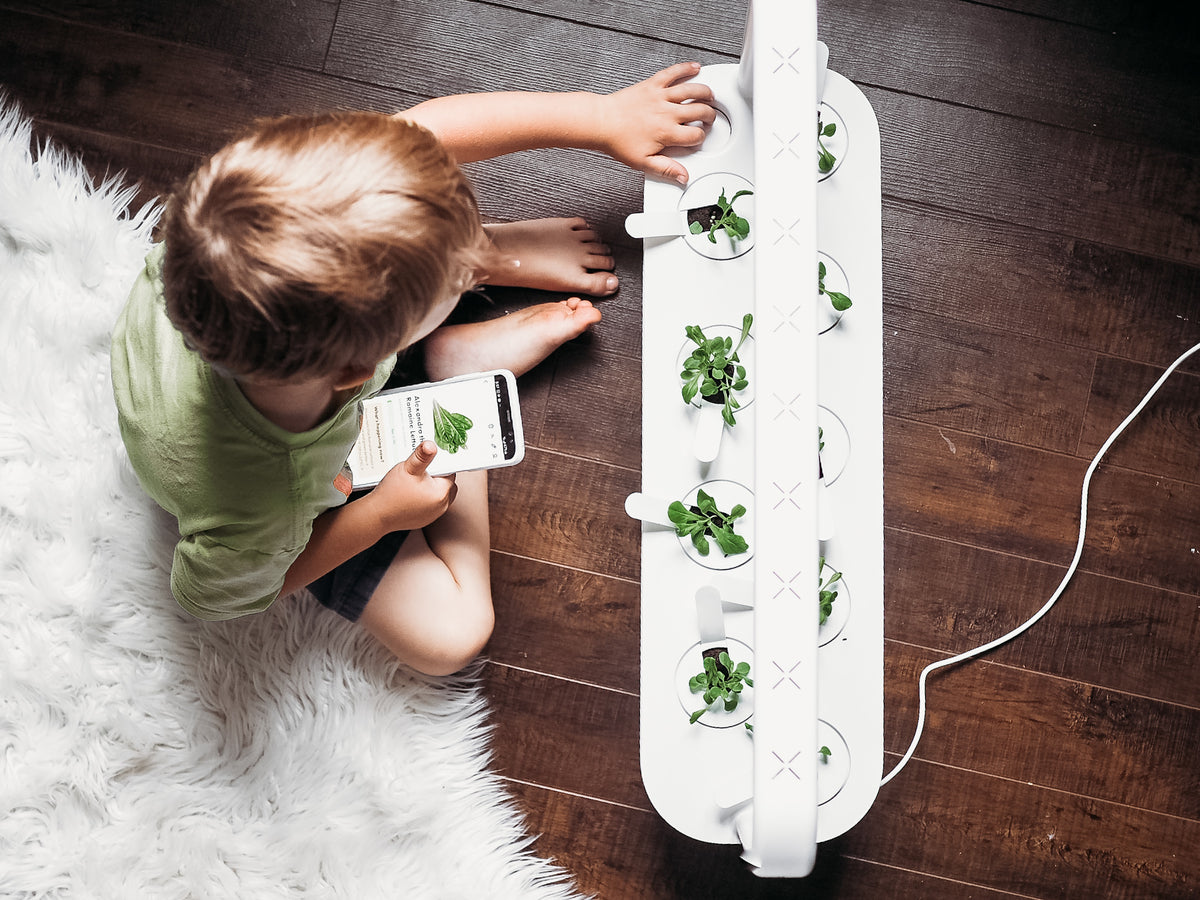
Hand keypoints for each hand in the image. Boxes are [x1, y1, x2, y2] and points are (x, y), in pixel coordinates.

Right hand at [368, 441, 457, 531]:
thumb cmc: (392, 493)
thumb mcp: (408, 469)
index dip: (440, 464)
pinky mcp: (425, 520)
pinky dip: (426, 498)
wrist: (377, 515)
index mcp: (442, 493)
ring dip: (432, 487)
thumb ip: (422, 456)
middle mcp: (442, 506)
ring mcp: (434, 515)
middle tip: (423, 470)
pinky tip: (413, 492)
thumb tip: (432, 444)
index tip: (430, 460)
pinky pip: (431, 505)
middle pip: (447, 484)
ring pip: (440, 495)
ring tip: (417, 481)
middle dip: (438, 476)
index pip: (450, 472)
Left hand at [599, 62, 716, 184]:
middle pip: (699, 111)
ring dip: (705, 92)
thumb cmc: (618, 141)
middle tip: (709, 117)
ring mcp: (660, 96)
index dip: (700, 138)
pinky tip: (695, 67)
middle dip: (709, 115)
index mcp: (666, 133)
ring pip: (692, 90)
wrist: (601, 122)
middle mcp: (667, 113)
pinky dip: (685, 68)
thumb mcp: (643, 162)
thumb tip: (683, 177)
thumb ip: (666, 169)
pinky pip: (673, 73)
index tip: (697, 138)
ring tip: (710, 95)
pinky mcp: (652, 84)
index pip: (695, 135)